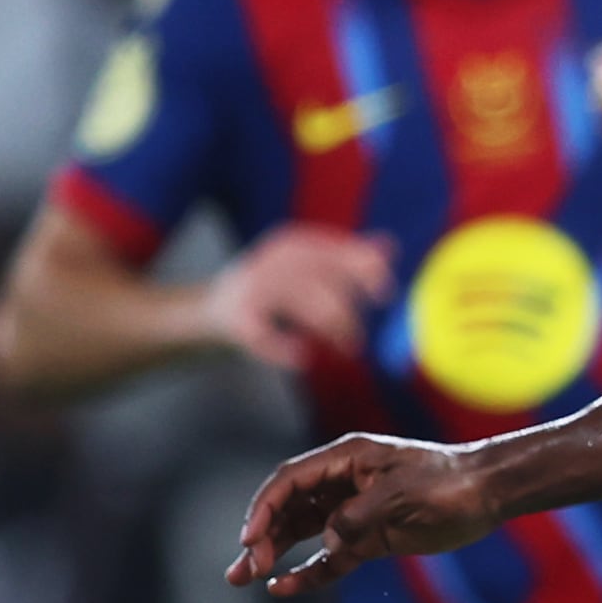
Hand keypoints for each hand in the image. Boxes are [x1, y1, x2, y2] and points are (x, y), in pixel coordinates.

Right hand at [208, 227, 391, 376]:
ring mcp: (252, 288)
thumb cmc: (273, 289)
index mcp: (292, 244)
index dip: (362, 269)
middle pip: (321, 282)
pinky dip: (286, 350)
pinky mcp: (237, 318)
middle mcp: (271, 260)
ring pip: (304, 307)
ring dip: (330, 331)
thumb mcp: (308, 267)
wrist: (211, 308)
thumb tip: (390, 247)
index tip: (385, 293)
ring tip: (345, 349)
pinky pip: (266, 336)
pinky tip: (304, 358)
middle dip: (347, 312)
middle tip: (358, 340)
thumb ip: (347, 258)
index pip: (333, 252)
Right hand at [229, 436, 495, 591]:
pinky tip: (283, 587)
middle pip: (288, 508)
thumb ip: (358, 515)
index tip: (250, 539)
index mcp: (345, 459)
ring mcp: (354, 512)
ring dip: (273, 554)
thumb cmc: (447, 482)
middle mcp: (342, 483)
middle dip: (261, 536)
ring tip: (243, 579)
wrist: (486, 493)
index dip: (264, 508)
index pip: (289, 481)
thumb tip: (329, 541)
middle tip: (243, 567)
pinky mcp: (370, 538)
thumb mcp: (401, 493)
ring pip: (302, 533)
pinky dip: (307, 572)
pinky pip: (330, 557)